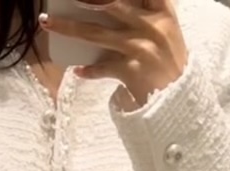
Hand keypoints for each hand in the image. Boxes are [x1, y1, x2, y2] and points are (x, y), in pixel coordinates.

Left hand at [38, 0, 188, 106]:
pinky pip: (103, 68)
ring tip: (48, 23)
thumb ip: (149, 13)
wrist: (181, 101)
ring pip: (98, 34)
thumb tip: (108, 6)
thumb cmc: (169, 63)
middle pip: (111, 4)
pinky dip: (89, 71)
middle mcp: (152, 27)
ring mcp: (141, 49)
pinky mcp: (132, 72)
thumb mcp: (167, 31)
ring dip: (69, 27)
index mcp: (163, 12)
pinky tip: (78, 71)